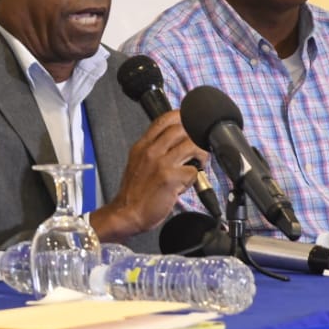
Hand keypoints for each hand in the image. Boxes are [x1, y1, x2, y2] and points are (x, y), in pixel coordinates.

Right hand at [90, 110, 207, 241]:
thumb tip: (175, 142)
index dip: (181, 116)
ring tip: (199, 163)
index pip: (163, 120)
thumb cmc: (134, 191)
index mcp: (142, 146)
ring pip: (191, 146)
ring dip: (201, 154)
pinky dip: (195, 177)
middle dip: (196, 136)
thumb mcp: (137, 162)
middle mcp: (150, 151)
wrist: (126, 212)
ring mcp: (161, 164)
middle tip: (199, 147)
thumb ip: (153, 150)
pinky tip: (187, 183)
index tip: (190, 120)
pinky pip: (193, 171)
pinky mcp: (170, 178)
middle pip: (181, 129)